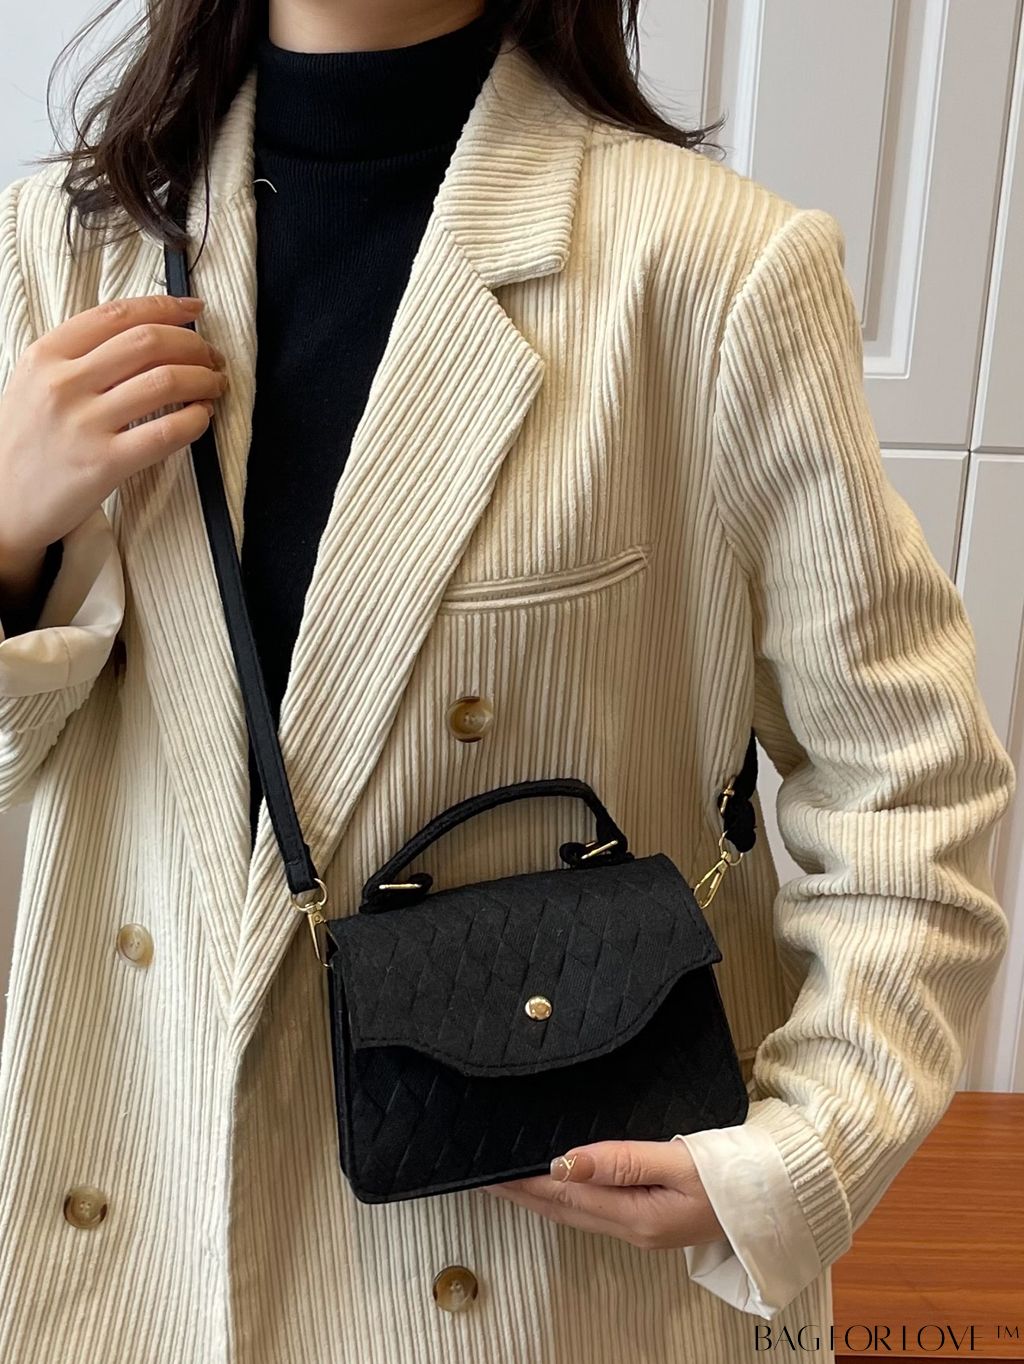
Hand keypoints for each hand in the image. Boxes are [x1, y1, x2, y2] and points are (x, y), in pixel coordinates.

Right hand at [0, 293, 226, 565]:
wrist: (0, 504)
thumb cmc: (25, 443)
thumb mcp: (34, 383)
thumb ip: (78, 357)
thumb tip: (145, 334)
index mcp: (46, 355)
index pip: (118, 315)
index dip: (166, 306)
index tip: (193, 309)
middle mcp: (64, 383)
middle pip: (149, 342)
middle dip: (194, 344)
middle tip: (212, 357)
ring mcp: (84, 424)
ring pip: (166, 381)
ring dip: (204, 379)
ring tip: (214, 386)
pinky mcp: (104, 464)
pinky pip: (167, 432)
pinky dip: (197, 419)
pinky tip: (203, 417)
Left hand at [479, 1138, 726, 1249]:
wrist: (774, 1194)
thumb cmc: (731, 1173)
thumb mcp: (679, 1162)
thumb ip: (622, 1160)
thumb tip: (566, 1161)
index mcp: (636, 1216)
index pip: (566, 1197)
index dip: (526, 1183)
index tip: (491, 1170)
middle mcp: (632, 1228)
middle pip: (562, 1210)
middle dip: (521, 1193)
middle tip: (481, 1176)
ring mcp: (640, 1228)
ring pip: (574, 1213)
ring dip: (538, 1196)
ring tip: (504, 1180)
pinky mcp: (647, 1220)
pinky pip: (592, 1210)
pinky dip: (564, 1198)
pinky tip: (552, 1187)